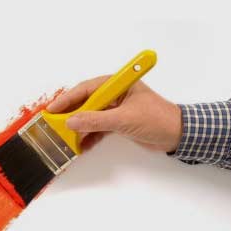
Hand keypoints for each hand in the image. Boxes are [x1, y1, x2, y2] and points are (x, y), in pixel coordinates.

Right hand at [46, 76, 182, 151]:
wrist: (178, 135)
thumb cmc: (157, 119)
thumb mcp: (123, 119)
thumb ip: (96, 120)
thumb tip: (72, 122)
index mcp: (117, 85)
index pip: (86, 89)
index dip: (67, 99)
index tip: (52, 110)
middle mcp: (114, 95)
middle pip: (85, 102)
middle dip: (70, 115)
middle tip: (53, 125)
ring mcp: (116, 109)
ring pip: (90, 117)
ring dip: (79, 128)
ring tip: (65, 138)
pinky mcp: (118, 123)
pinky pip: (98, 128)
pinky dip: (89, 137)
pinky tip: (82, 146)